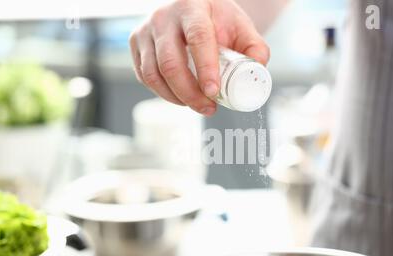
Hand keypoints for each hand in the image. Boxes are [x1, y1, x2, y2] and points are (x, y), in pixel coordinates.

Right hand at [129, 0, 268, 115]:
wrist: (193, 10)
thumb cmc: (218, 21)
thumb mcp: (241, 27)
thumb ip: (255, 49)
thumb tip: (257, 72)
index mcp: (193, 7)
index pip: (198, 38)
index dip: (205, 68)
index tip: (213, 92)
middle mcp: (164, 17)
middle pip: (170, 62)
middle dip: (190, 93)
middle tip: (209, 108)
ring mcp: (145, 31)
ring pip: (153, 74)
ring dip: (176, 97)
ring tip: (198, 105)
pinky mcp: (136, 45)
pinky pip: (145, 77)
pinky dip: (163, 93)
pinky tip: (181, 96)